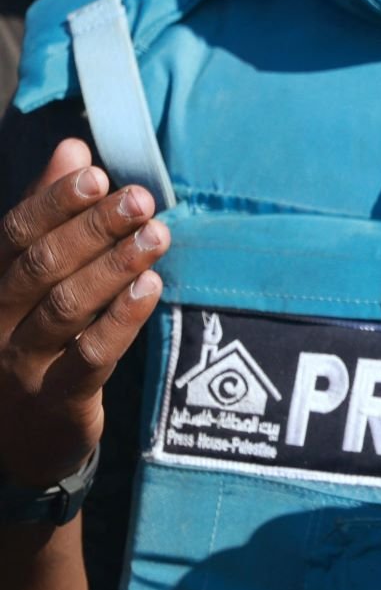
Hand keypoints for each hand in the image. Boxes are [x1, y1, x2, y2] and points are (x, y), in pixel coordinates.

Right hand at [0, 140, 165, 487]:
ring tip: (157, 236)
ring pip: (67, 307)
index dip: (55, 201)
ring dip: (115, 267)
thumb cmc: (30, 342)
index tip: (98, 173)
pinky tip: (150, 288)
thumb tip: (73, 148)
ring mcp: (22, 363)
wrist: (18, 442)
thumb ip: (49, 215)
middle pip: (42, 265)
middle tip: (141, 200)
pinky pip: (91, 356)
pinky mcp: (57, 400)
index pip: (15, 233)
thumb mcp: (29, 279)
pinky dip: (122, 319)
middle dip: (93, 228)